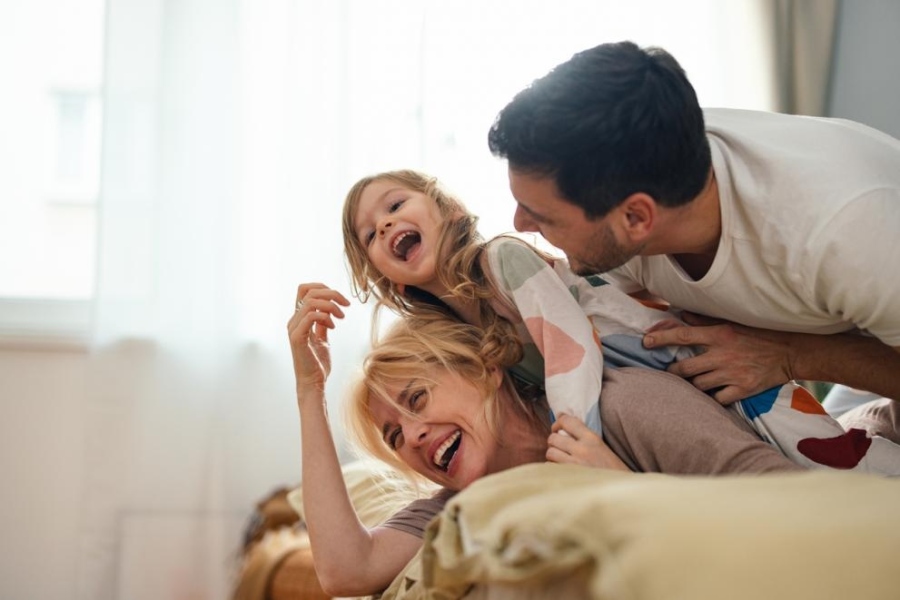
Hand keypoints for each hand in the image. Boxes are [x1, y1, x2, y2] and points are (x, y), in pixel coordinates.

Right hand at [287, 283, 350, 392]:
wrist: (313, 383)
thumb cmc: (317, 363)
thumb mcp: (323, 339)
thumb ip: (323, 324)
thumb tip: (329, 312)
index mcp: (299, 319)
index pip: (304, 290)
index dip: (322, 287)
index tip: (340, 299)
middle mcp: (294, 321)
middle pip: (308, 291)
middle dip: (331, 293)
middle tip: (346, 305)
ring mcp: (294, 329)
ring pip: (310, 301)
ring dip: (330, 305)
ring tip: (342, 316)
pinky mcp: (297, 338)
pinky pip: (310, 316)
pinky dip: (325, 317)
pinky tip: (333, 327)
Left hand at [546, 414, 628, 470]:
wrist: (620, 491)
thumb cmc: (612, 469)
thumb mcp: (601, 446)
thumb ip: (583, 435)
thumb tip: (560, 419)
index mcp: (592, 438)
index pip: (567, 421)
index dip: (558, 422)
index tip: (558, 427)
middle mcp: (582, 449)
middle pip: (553, 437)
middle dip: (554, 441)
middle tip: (560, 446)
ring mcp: (575, 465)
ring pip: (550, 452)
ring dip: (553, 455)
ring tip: (561, 459)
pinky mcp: (570, 478)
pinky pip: (551, 468)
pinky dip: (553, 468)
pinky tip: (563, 471)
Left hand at [642, 311, 794, 403]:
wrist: (790, 352)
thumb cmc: (758, 335)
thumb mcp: (732, 322)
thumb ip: (704, 321)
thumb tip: (681, 314)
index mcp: (719, 335)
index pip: (683, 335)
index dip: (661, 338)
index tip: (645, 342)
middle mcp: (722, 355)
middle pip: (684, 368)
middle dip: (673, 371)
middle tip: (671, 371)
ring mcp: (731, 375)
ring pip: (697, 385)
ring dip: (692, 385)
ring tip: (694, 381)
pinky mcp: (742, 390)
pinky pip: (717, 399)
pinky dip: (712, 398)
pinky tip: (712, 394)